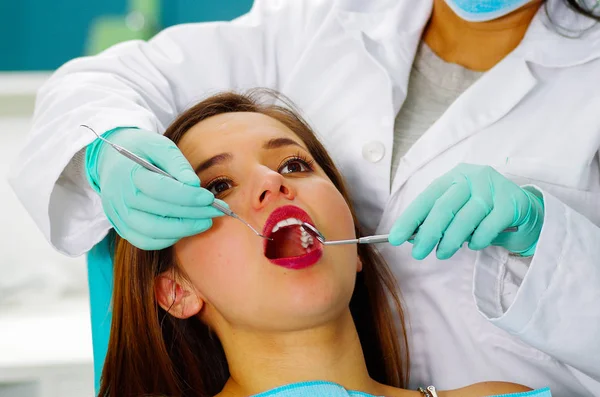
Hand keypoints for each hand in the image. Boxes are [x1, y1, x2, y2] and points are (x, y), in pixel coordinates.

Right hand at [86, 128, 224, 249]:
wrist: (111, 161)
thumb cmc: (140, 150)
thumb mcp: (159, 144)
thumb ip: (176, 162)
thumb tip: (194, 184)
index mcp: (129, 173)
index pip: (160, 189)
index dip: (188, 196)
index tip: (209, 197)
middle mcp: (121, 198)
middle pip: (160, 213)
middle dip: (194, 214)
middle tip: (216, 210)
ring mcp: (119, 216)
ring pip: (154, 232)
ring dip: (184, 229)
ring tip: (205, 221)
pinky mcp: (122, 228)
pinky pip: (146, 241)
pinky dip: (169, 238)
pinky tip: (186, 227)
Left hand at [388, 164, 543, 259]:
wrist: (525, 210)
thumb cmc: (484, 212)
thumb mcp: (458, 210)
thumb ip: (438, 220)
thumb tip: (412, 237)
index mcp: (454, 177)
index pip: (427, 198)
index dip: (410, 219)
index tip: (396, 238)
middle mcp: (472, 177)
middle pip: (444, 207)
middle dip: (428, 233)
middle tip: (419, 253)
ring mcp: (493, 188)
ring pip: (465, 217)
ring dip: (451, 240)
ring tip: (443, 253)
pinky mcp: (511, 202)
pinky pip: (489, 225)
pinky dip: (478, 239)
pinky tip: (474, 245)